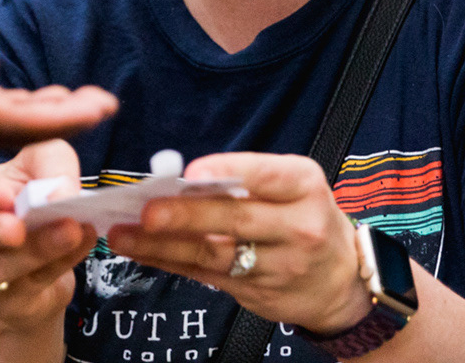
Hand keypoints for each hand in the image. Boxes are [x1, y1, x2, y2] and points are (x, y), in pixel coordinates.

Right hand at [0, 0, 115, 144]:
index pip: (18, 122)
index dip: (65, 117)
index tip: (106, 107)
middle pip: (18, 130)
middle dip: (66, 119)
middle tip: (111, 104)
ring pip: (6, 123)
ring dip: (47, 112)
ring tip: (88, 100)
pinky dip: (21, 105)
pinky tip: (43, 93)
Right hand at [0, 140, 96, 330]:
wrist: (31, 246)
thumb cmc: (22, 193)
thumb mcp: (33, 164)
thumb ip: (47, 164)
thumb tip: (63, 190)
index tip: (7, 194)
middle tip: (20, 226)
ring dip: (34, 251)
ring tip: (68, 232)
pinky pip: (28, 284)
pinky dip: (57, 263)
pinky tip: (78, 244)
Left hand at [105, 153, 369, 334]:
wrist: (341, 281)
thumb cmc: (306, 217)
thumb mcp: (295, 187)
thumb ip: (248, 180)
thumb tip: (182, 178)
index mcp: (305, 186)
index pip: (266, 175)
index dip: (229, 170)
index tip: (192, 172)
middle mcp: (298, 226)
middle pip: (236, 220)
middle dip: (187, 215)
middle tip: (147, 209)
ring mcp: (279, 266)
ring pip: (214, 254)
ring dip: (163, 243)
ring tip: (123, 231)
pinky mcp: (258, 294)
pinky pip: (206, 275)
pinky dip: (168, 261)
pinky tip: (139, 249)